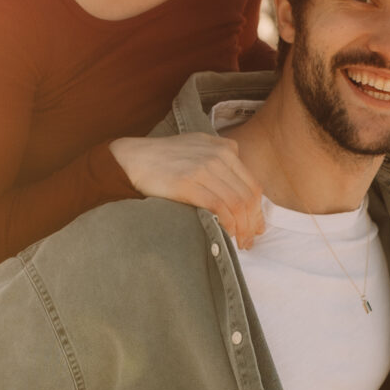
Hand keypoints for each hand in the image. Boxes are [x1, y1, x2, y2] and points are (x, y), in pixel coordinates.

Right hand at [111, 132, 265, 249]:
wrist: (132, 159)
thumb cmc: (163, 158)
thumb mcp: (197, 146)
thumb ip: (219, 157)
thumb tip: (238, 182)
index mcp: (224, 148)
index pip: (251, 184)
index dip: (257, 211)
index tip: (255, 228)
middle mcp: (217, 155)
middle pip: (247, 196)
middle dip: (252, 223)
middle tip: (248, 241)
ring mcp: (203, 168)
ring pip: (236, 203)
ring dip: (241, 228)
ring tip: (238, 242)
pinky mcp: (188, 182)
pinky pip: (219, 206)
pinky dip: (227, 224)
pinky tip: (226, 234)